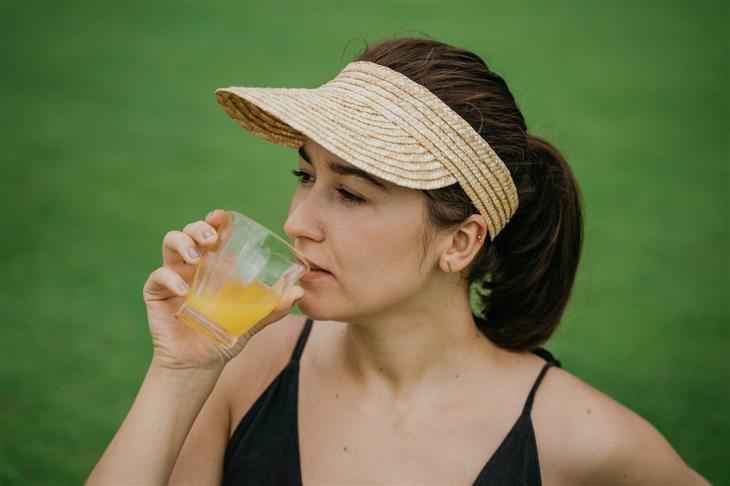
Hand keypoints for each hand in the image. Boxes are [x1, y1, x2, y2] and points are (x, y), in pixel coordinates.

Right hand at [142, 209, 304, 372]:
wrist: (199, 365)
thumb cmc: (224, 337)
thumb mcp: (252, 321)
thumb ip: (273, 308)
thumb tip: (299, 293)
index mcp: (214, 265)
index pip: (212, 234)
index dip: (214, 220)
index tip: (221, 216)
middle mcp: (192, 266)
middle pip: (190, 232)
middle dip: (198, 228)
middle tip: (210, 239)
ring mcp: (173, 277)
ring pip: (170, 243)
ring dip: (183, 244)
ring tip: (196, 258)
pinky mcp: (156, 293)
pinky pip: (157, 277)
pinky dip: (169, 278)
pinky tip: (184, 292)